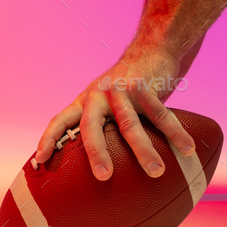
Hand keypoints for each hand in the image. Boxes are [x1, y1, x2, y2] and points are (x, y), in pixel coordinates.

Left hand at [34, 47, 200, 180]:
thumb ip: (98, 125)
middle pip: (91, 127)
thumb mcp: (103, 102)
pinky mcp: (145, 87)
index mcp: (84, 102)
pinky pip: (161, 115)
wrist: (150, 49)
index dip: (48, 140)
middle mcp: (98, 96)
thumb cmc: (124, 88)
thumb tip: (97, 163)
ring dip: (144, 150)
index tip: (39, 160)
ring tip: (156, 172)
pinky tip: (186, 150)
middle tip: (103, 176)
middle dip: (96, 153)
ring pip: (130, 125)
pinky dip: (175, 134)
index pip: (60, 121)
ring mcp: (121, 91)